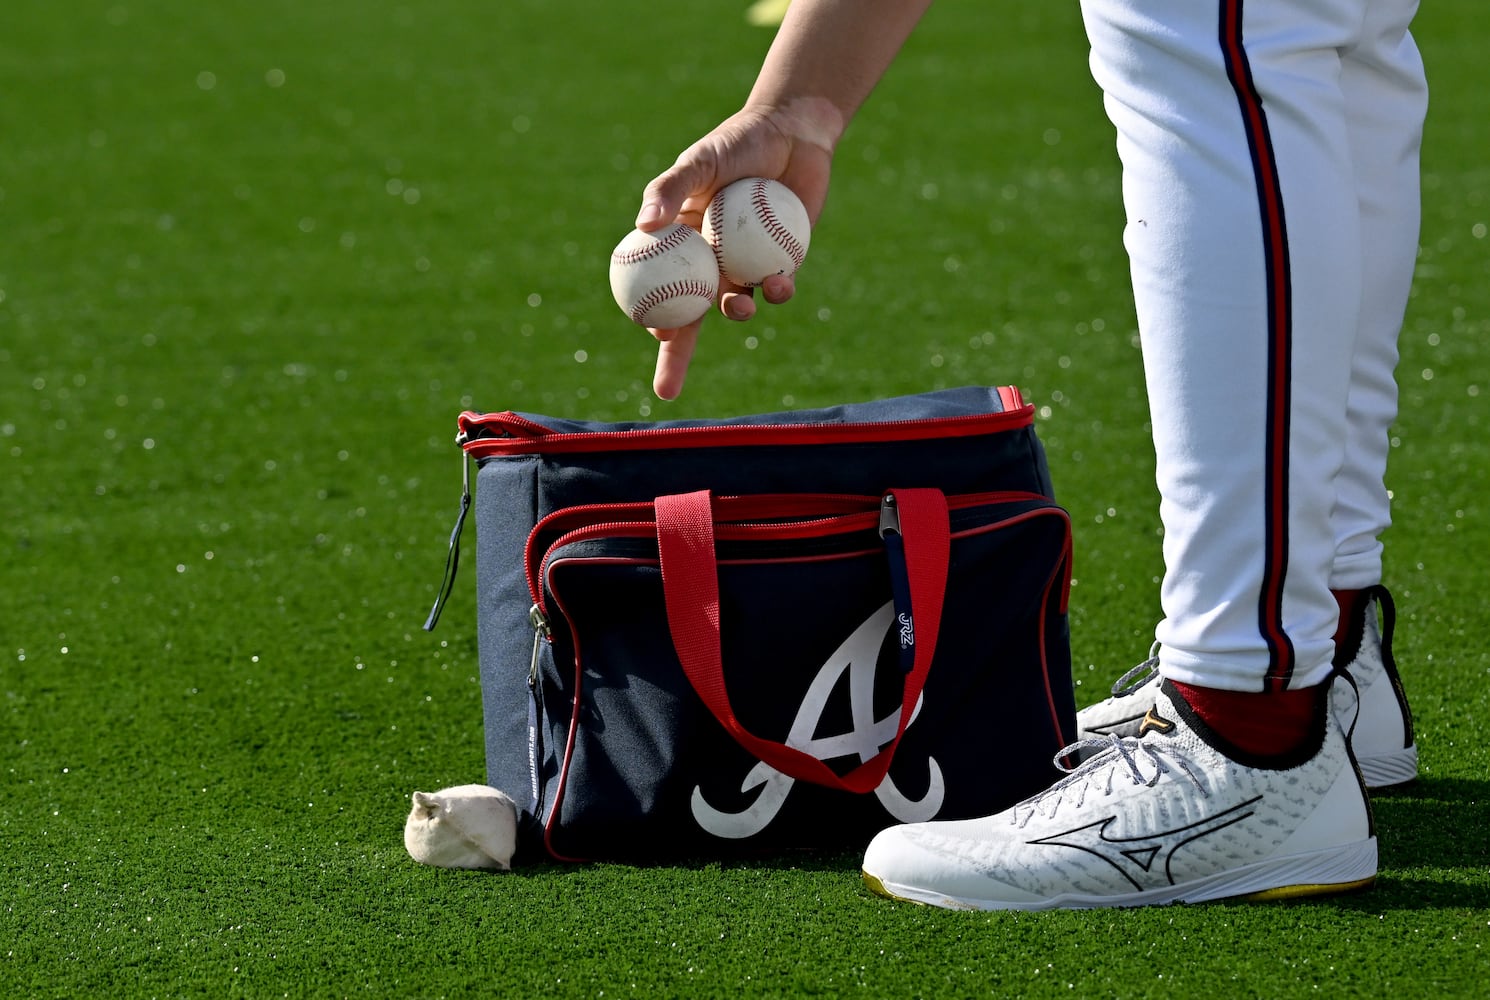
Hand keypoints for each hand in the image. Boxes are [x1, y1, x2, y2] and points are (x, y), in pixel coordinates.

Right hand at [634, 105, 834, 399]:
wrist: (791, 131)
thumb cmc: (736, 143)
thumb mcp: (699, 163)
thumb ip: (669, 190)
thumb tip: (642, 224)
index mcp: (680, 244)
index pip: (657, 290)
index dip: (653, 319)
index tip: (653, 334)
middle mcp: (709, 262)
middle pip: (688, 317)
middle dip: (677, 357)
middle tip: (666, 390)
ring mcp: (746, 265)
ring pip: (736, 305)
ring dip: (737, 313)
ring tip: (740, 304)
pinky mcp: (783, 262)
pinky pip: (776, 288)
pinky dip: (777, 291)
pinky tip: (779, 283)